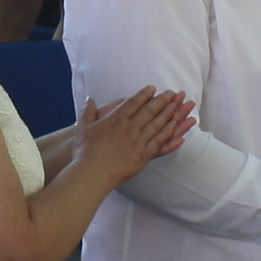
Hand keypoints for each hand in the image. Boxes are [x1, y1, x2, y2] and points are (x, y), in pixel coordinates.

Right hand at [65, 88, 194, 188]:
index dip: (144, 94)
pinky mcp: (142, 156)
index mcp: (116, 119)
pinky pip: (158, 143)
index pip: (133, 103)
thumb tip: (90, 100)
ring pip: (157, 125)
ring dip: (168, 114)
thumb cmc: (84, 151)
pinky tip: (175, 128)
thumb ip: (87, 111)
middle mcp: (129, 128)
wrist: (92, 173)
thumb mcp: (82, 127)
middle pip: (149, 111)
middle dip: (162, 101)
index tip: (152, 88)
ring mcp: (138, 142)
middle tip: (172, 93)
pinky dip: (168, 134)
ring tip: (177, 106)